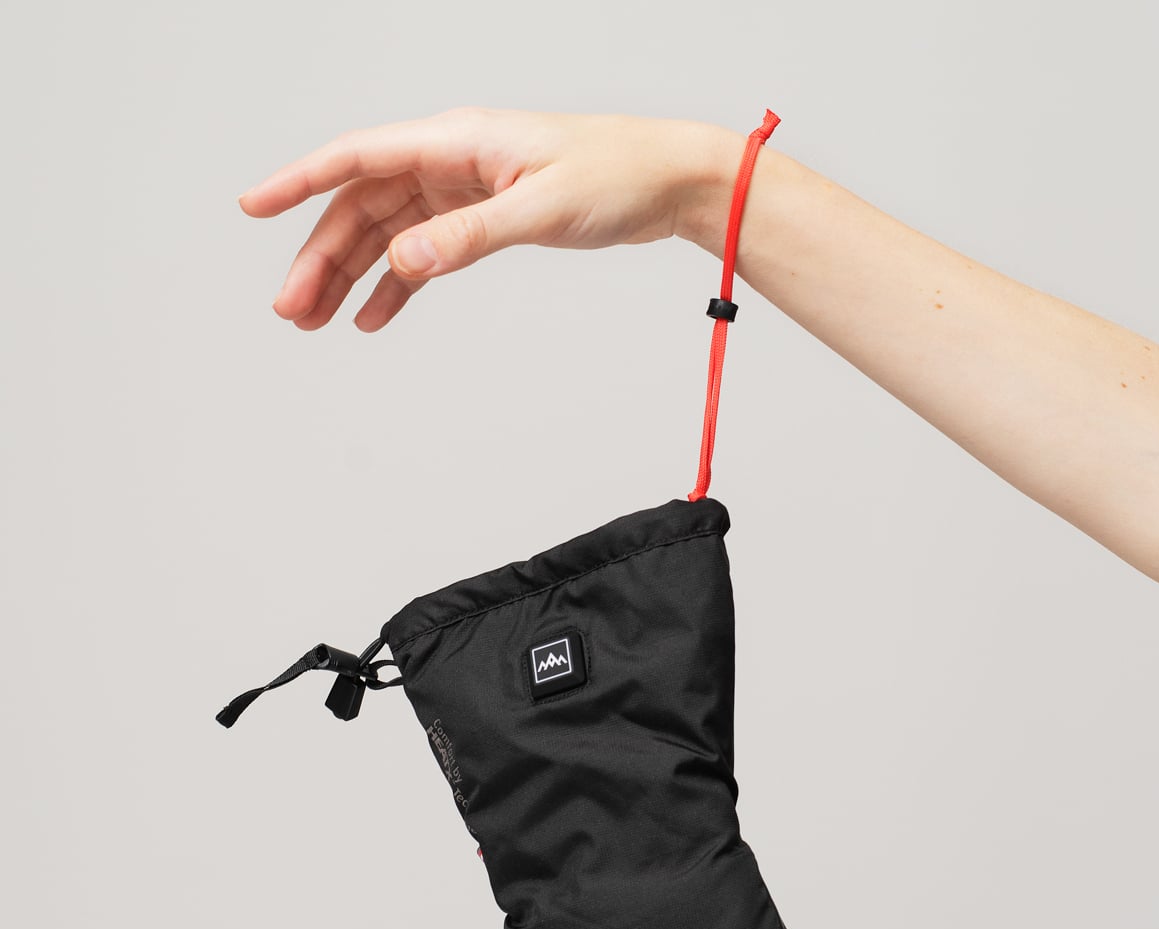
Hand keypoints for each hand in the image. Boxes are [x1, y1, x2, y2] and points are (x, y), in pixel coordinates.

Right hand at [239, 108, 734, 331]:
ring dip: (349, 276)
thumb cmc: (617, 177)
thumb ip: (470, 236)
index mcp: (456, 140)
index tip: (252, 207)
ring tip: (315, 322)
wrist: (669, 183)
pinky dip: (398, 286)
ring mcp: (465, 190)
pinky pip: (426, 253)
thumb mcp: (541, 209)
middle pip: (363, 207)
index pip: (359, 157)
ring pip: (388, 234)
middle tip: (291, 311)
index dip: (299, 181)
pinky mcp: (484, 217)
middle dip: (320, 256)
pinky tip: (373, 318)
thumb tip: (405, 261)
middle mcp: (450, 160)